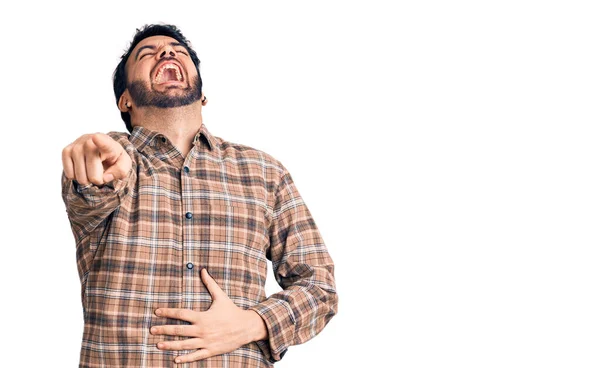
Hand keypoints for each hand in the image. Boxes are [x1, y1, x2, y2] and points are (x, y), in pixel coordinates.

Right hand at [62, 133, 131, 184]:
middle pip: (92, 173)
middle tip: (100, 172)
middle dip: (97, 179)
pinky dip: (75, 177)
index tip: (96, 138)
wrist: (101, 149)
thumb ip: (120, 171)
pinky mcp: (66, 150)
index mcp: (108, 144)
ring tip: (91, 170)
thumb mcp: (124, 164)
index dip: (100, 141)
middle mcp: (90, 141)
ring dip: (86, 179)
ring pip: (79, 175)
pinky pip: (69, 174)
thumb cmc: (113, 158)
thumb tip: (105, 177)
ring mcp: (77, 145)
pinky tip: (81, 170)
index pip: (104, 143)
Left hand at [150, 268, 267, 363]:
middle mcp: (202, 329)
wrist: (246, 327)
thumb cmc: (232, 311)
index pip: (181, 313)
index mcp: (202, 316)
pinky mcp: (211, 350)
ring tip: (158, 345)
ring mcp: (206, 341)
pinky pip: (196, 355)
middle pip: (179, 330)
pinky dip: (185, 358)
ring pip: (184, 344)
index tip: (156, 312)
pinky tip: (175, 360)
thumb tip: (202, 270)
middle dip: (164, 330)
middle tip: (151, 330)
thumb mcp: (221, 297)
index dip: (168, 312)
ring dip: (170, 345)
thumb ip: (210, 284)